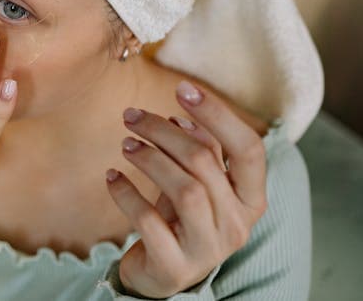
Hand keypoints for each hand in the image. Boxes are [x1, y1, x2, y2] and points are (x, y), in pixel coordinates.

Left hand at [105, 81, 267, 297]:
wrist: (162, 274)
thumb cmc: (181, 218)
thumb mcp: (195, 182)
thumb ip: (197, 151)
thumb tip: (182, 115)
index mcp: (251, 198)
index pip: (249, 149)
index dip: (218, 115)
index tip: (183, 88)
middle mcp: (238, 224)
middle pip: (205, 163)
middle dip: (163, 132)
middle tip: (131, 116)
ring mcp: (209, 249)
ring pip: (185, 190)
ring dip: (150, 159)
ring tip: (125, 144)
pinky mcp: (174, 266)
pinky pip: (149, 222)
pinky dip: (127, 194)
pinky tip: (111, 177)